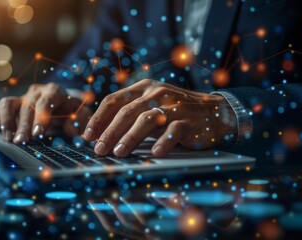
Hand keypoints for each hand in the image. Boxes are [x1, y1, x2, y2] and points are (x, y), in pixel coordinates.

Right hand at [0, 83, 92, 142]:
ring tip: (8, 138)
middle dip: (23, 125)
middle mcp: (36, 92)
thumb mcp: (80, 113)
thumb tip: (73, 132)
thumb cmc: (71, 110)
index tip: (38, 133)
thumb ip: (80, 120)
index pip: (46, 102)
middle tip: (21, 141)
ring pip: (8, 103)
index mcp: (54, 92)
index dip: (41, 117)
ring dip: (6, 121)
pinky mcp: (11, 104)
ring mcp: (22, 98)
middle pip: (27, 106)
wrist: (62, 103)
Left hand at [83, 79, 236, 156]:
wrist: (214, 112)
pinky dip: (164, 142)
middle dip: (109, 132)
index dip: (98, 118)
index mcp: (143, 88)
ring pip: (147, 120)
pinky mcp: (189, 121)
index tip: (87, 135)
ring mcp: (173, 106)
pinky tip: (154, 153)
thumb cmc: (176, 110)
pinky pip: (174, 131)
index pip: (114, 100)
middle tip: (98, 149)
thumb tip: (100, 133)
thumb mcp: (151, 104)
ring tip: (118, 152)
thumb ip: (130, 112)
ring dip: (130, 137)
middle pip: (127, 112)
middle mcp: (156, 94)